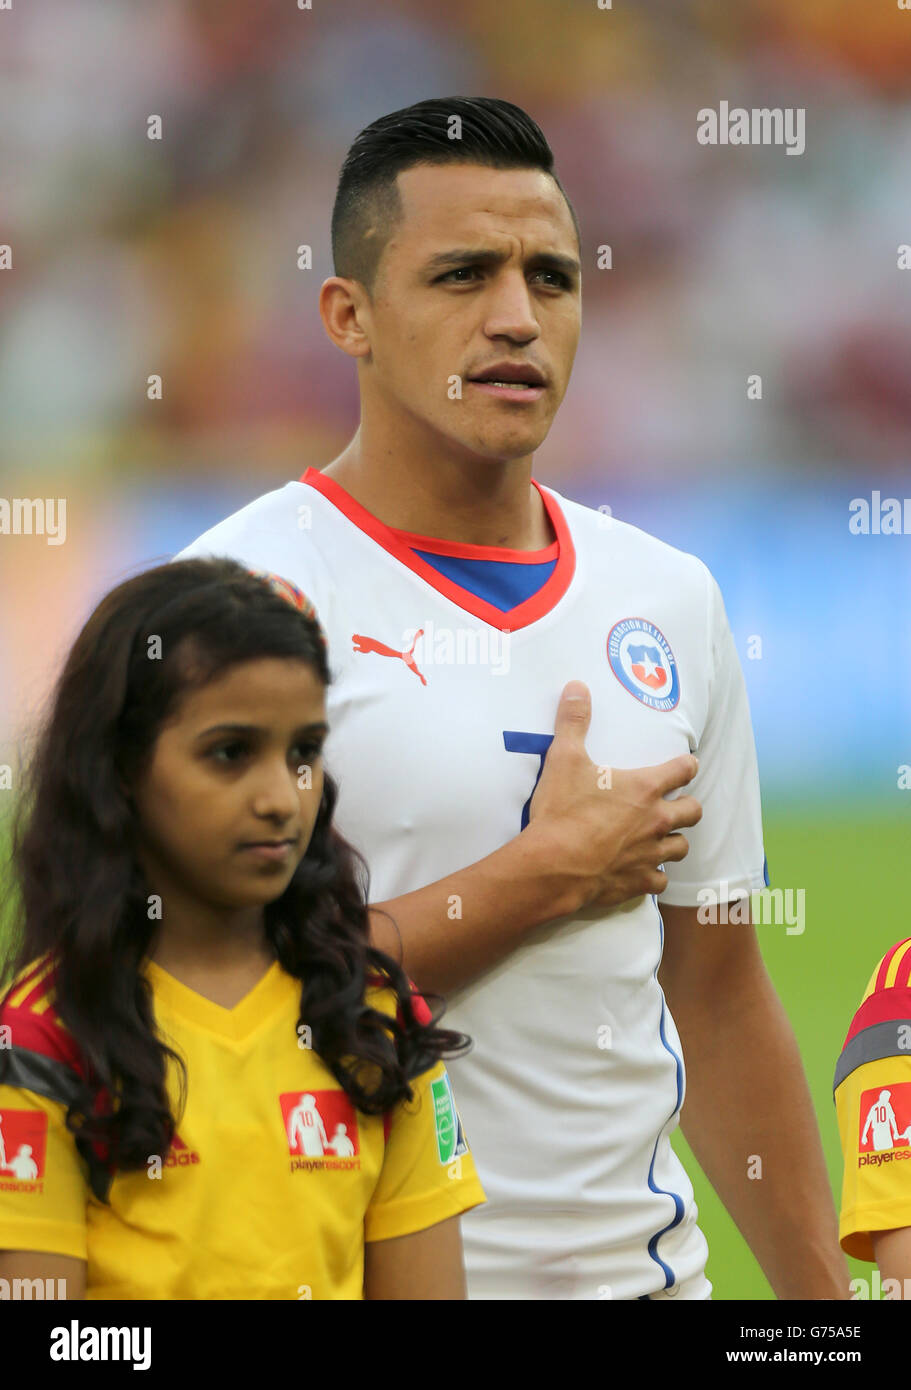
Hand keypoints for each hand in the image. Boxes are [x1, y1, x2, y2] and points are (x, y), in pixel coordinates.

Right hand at [526, 680, 701, 911]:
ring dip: (673, 840)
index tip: (685, 764)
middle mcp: (657, 820)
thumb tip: (576, 686)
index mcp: (645, 788)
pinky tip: (642, 871)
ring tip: (660, 837)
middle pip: (693, 811)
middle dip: (687, 805)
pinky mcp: (639, 882)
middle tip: (673, 804)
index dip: (686, 765)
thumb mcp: (564, 759)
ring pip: (681, 847)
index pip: (684, 769)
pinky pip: (660, 880)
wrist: (554, 864)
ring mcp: (650, 853)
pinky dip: (654, 875)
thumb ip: (573, 722)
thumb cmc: (563, 810)